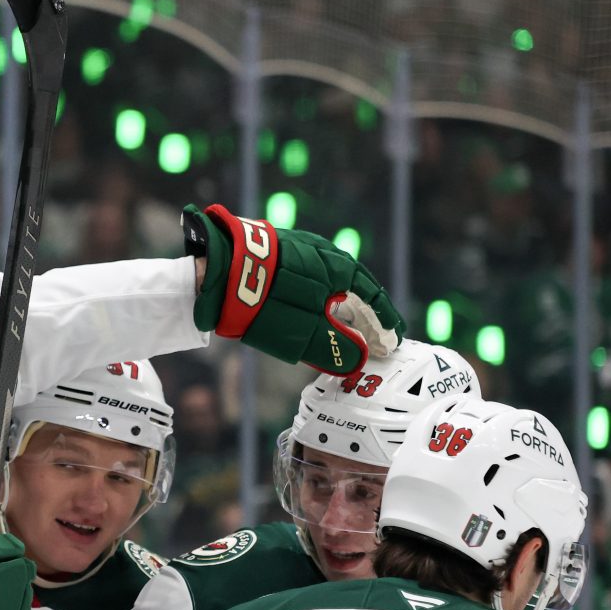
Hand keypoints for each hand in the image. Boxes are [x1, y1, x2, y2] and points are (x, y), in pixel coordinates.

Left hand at [184, 203, 402, 374]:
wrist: (218, 270)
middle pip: (354, 289)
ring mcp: (299, 250)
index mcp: (341, 268)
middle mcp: (325, 254)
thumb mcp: (306, 332)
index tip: (391, 341)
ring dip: (341, 308)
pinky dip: (319, 299)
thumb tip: (358, 359)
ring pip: (330, 283)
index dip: (384, 323)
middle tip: (373, 341)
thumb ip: (335, 348)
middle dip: (364, 318)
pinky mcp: (276, 254)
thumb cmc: (267, 301)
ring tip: (346, 331)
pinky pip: (309, 279)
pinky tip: (313, 311)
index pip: (373, 298)